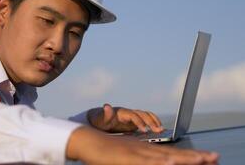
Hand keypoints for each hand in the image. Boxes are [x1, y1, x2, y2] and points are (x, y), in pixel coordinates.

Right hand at [67, 126, 218, 164]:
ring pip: (165, 156)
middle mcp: (144, 149)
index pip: (170, 154)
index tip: (205, 158)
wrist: (87, 140)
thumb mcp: (124, 157)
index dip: (189, 156)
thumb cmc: (104, 151)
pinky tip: (173, 162)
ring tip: (204, 160)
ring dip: (185, 159)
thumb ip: (138, 160)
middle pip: (173, 154)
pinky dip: (160, 162)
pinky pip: (147, 161)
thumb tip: (156, 162)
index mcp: (144, 150)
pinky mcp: (128, 156)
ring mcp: (137, 152)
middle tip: (214, 157)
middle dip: (195, 157)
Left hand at [87, 103, 163, 132]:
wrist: (99, 120)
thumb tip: (106, 105)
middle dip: (150, 121)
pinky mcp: (134, 122)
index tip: (144, 130)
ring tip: (161, 129)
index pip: (133, 115)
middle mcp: (128, 112)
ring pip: (146, 115)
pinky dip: (153, 122)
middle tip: (158, 130)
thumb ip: (105, 114)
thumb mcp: (100, 119)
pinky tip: (159, 129)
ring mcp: (132, 116)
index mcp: (121, 112)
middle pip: (142, 114)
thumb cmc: (99, 120)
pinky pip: (146, 120)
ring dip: (154, 121)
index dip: (139, 122)